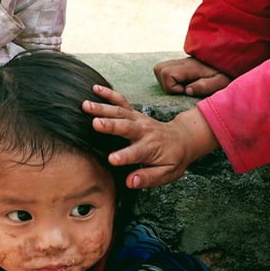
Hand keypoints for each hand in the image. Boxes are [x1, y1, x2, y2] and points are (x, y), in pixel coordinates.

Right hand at [83, 84, 218, 187]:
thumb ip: (148, 178)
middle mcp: (144, 131)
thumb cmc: (174, 159)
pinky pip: (121, 101)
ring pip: (120, 112)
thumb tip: (130, 182)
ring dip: (103, 108)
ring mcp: (139, 119)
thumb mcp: (167, 173)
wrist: (183, 138)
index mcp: (151, 148)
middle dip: (110, 125)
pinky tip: (95, 89)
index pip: (137, 153)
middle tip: (95, 124)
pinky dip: (108, 94)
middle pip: (126, 127)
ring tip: (86, 105)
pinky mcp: (134, 113)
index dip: (125, 156)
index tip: (112, 159)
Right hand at [154, 55, 232, 97]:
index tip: (187, 92)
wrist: (234, 61)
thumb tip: (187, 90)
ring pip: (160, 68)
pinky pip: (166, 69)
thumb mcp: (221, 82)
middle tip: (183, 90)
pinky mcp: (183, 64)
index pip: (167, 74)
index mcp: (192, 67)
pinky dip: (170, 78)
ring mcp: (182, 62)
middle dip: (166, 84)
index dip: (172, 87)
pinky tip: (184, 83)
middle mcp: (184, 62)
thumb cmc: (228, 74)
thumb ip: (205, 86)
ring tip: (182, 87)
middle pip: (159, 69)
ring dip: (167, 81)